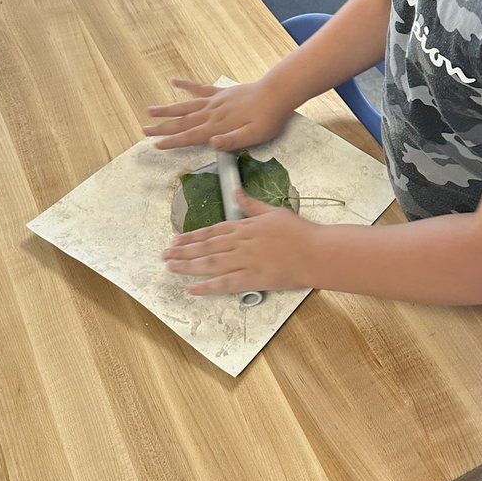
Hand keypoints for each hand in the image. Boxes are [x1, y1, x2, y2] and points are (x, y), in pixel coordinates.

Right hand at [144, 78, 292, 150]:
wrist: (277, 93)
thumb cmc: (268, 118)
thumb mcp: (254, 135)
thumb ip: (232, 141)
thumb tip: (212, 144)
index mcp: (218, 126)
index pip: (190, 136)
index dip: (172, 142)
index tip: (156, 145)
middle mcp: (212, 113)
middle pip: (183, 121)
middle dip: (163, 128)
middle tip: (144, 131)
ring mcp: (215, 101)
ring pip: (186, 106)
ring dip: (168, 109)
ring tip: (150, 110)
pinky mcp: (221, 92)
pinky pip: (200, 88)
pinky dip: (186, 85)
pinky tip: (174, 81)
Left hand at [163, 191, 320, 294]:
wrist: (316, 252)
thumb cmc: (299, 232)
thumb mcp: (273, 211)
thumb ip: (252, 204)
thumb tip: (236, 191)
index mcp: (245, 226)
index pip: (212, 231)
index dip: (192, 236)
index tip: (176, 240)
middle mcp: (241, 243)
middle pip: (206, 247)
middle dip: (183, 251)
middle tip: (165, 255)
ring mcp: (245, 261)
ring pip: (210, 264)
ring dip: (188, 266)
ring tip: (171, 268)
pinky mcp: (253, 278)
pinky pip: (225, 284)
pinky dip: (207, 287)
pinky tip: (192, 289)